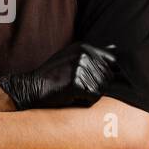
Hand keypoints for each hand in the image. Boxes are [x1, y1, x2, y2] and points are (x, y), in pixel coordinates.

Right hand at [0, 42, 118, 110]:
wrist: (33, 87)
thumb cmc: (54, 75)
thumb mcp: (72, 56)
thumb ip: (94, 53)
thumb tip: (115, 49)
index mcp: (85, 47)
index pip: (112, 61)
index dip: (107, 73)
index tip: (93, 79)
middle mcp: (84, 55)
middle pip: (108, 77)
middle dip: (97, 86)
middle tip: (78, 86)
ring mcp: (80, 68)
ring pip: (102, 89)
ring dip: (90, 95)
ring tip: (73, 91)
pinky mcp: (76, 83)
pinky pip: (93, 98)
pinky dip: (85, 101)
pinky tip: (71, 96)